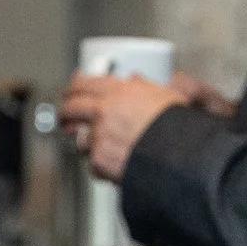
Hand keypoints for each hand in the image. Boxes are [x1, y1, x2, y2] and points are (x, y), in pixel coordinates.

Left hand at [58, 70, 203, 179]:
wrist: (180, 155)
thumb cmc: (178, 126)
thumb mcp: (167, 95)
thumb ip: (145, 86)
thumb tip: (135, 80)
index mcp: (120, 92)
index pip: (85, 84)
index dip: (74, 88)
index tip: (71, 92)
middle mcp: (105, 111)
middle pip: (71, 108)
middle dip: (66, 113)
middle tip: (67, 117)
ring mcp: (100, 135)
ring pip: (80, 138)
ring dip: (88, 143)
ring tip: (104, 146)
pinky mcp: (99, 159)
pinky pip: (93, 163)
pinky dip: (103, 166)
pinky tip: (118, 163)